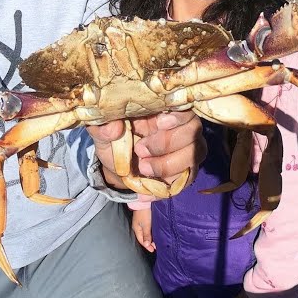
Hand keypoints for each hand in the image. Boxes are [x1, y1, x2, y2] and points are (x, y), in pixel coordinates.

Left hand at [88, 111, 204, 189]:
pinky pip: (186, 179)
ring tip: (143, 169)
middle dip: (166, 144)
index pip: (183, 106)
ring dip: (168, 166)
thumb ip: (103, 127)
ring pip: (194, 155)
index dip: (177, 115)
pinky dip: (165, 187)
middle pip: (192, 131)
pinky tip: (145, 192)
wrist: (117, 168)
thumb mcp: (102, 133)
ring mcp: (187, 149)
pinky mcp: (186, 171)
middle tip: (140, 152)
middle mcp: (181, 127)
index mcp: (162, 110)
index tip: (159, 124)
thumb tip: (113, 128)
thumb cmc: (114, 141)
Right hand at [130, 209, 154, 251]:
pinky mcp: (144, 220)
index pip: (141, 241)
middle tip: (156, 247)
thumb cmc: (144, 212)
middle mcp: (138, 227)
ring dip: (151, 238)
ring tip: (156, 242)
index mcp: (136, 229)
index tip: (153, 250)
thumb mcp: (146, 225)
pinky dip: (151, 233)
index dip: (147, 246)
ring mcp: (140, 223)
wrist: (143, 201)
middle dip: (149, 243)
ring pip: (146, 234)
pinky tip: (154, 234)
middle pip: (143, 238)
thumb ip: (146, 235)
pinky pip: (147, 229)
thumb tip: (146, 244)